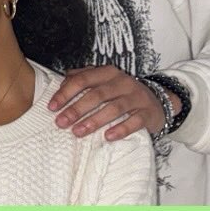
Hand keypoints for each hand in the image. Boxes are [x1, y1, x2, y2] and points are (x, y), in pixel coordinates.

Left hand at [48, 65, 177, 140]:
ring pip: (114, 108)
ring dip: (94, 120)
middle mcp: (123, 82)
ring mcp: (137, 97)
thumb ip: (82, 79)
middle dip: (76, 109)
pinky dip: (121, 129)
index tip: (52, 107)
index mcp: (108, 73)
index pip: (83, 79)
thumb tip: (61, 83)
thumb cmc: (122, 94)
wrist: (158, 101)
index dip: (66, 93)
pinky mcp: (148, 113)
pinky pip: (134, 121)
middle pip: (97, 95)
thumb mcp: (103, 83)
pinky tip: (107, 137)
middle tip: (61, 122)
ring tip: (78, 132)